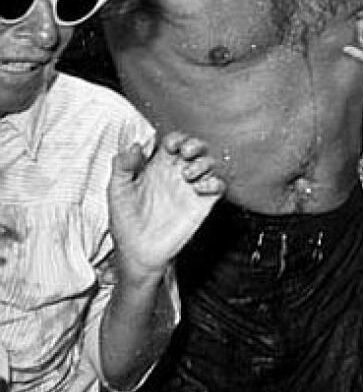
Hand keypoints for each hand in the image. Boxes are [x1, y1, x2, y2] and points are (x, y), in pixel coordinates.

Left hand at [108, 131, 224, 280]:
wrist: (137, 252)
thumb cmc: (125, 223)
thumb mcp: (116, 192)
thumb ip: (122, 167)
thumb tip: (134, 145)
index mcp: (157, 167)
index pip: (173, 142)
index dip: (175, 139)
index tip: (168, 146)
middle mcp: (176, 175)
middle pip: (196, 148)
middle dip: (195, 144)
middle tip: (185, 152)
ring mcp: (190, 189)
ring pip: (209, 164)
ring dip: (203, 163)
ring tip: (187, 175)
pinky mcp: (202, 204)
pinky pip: (218, 186)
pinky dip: (214, 183)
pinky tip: (199, 189)